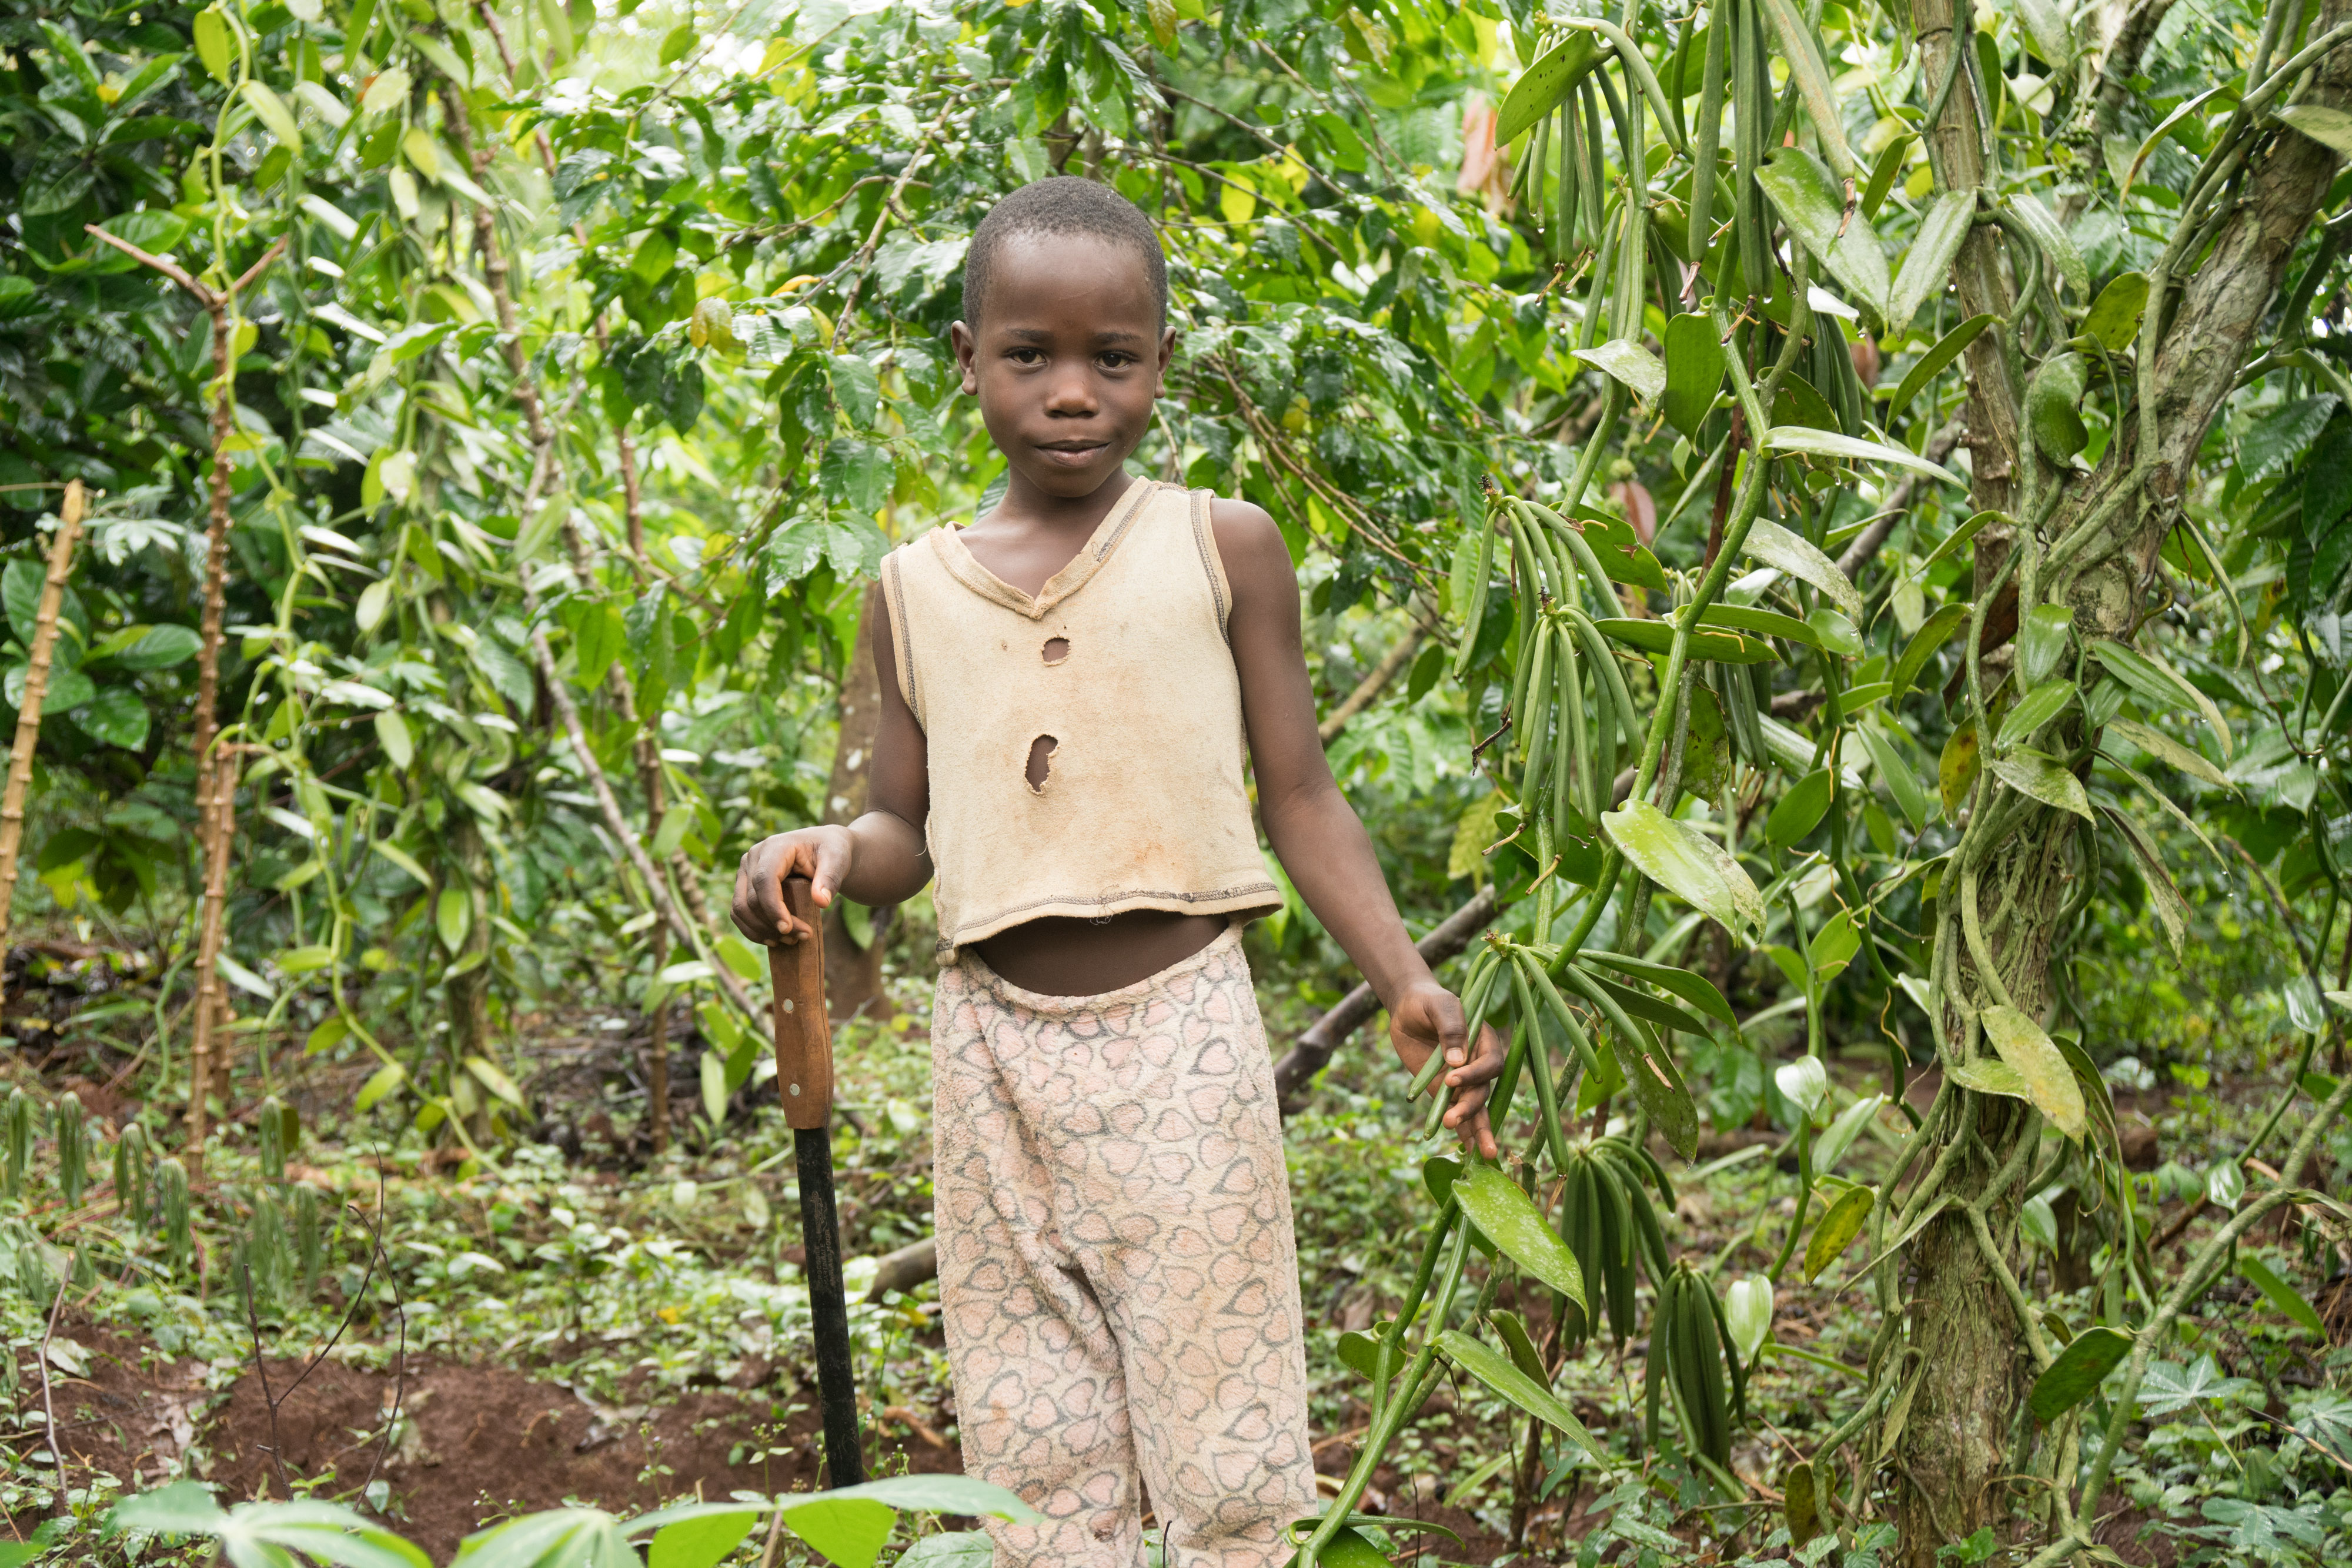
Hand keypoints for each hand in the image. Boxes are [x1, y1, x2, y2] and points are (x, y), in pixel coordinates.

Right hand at [730, 825, 852, 945]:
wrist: (823, 848)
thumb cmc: (830, 851)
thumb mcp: (837, 859)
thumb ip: (831, 878)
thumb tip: (822, 902)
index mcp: (774, 846)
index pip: (764, 879)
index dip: (773, 907)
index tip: (788, 929)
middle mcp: (753, 857)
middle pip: (752, 898)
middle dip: (773, 924)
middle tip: (803, 937)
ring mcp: (745, 872)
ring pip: (740, 908)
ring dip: (761, 930)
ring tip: (790, 941)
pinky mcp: (744, 886)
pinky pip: (739, 913)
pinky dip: (753, 930)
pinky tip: (774, 940)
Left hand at [1389, 978, 1505, 1159]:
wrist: (1409, 1009)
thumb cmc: (1429, 1002)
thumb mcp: (1440, 1006)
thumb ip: (1450, 1027)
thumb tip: (1457, 1061)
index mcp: (1485, 1041)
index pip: (1490, 1063)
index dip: (1474, 1074)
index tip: (1451, 1078)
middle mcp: (1478, 1064)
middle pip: (1483, 1090)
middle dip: (1470, 1107)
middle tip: (1452, 1118)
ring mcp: (1463, 1081)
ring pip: (1475, 1107)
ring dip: (1473, 1126)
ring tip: (1475, 1150)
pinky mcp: (1446, 1092)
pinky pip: (1458, 1114)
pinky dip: (1464, 1132)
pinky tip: (1470, 1151)